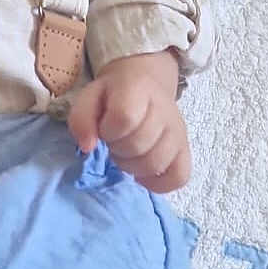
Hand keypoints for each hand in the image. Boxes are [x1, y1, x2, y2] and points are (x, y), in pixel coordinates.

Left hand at [66, 51, 190, 192]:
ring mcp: (178, 130)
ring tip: (125, 154)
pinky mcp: (186, 149)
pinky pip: (179, 177)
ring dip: (133, 167)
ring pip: (157, 163)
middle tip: (113, 141)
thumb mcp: (90, 96)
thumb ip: (81, 118)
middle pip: (139, 145)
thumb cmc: (112, 94)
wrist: (144, 84)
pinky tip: (142, 173)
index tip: (103, 129)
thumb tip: (86, 147)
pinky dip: (158, 183)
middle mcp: (164, 109)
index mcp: (137, 89)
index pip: (125, 118)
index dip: (108, 131)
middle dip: (117, 150)